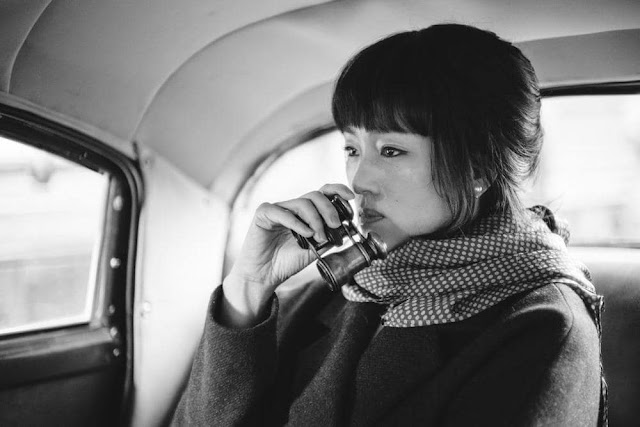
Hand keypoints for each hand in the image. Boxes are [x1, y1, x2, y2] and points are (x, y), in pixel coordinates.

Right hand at [221, 184, 354, 326]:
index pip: (323, 192)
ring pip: (303, 203)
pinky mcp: (264, 213)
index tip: (351, 198)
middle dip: (329, 209)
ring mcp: (278, 208)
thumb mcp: (315, 249)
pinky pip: (283, 212)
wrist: (265, 275)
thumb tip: (348, 228)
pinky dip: (298, 223)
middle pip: (316, 195)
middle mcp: (292, 207)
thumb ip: (330, 237)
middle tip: (336, 225)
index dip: (338, 190)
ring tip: (319, 237)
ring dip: (316, 220)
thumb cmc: (287, 262)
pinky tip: (306, 234)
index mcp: (305, 212)